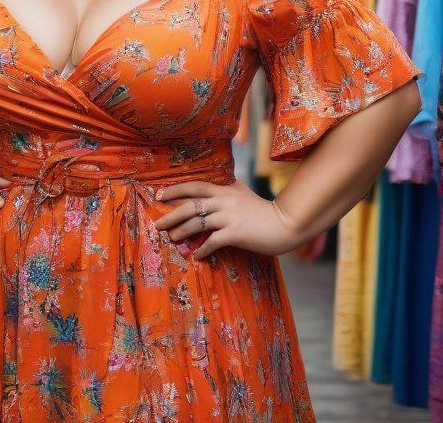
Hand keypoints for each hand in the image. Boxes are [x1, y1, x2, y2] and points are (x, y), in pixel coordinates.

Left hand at [153, 180, 302, 260]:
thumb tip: (210, 192)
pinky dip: (202, 249)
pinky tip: (196, 255)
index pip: (195, 186)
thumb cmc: (263, 212)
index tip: (160, 194)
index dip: (176, 189)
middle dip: (171, 214)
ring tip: (172, 238)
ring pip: (196, 223)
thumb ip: (227, 191)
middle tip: (157, 223)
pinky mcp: (235, 233)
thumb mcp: (242, 194)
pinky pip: (212, 241)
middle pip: (190, 205)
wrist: (285, 224)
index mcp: (225, 189)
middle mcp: (224, 200)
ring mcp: (229, 216)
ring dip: (181, 232)